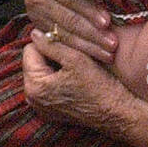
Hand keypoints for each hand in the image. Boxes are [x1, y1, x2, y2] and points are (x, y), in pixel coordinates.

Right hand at [22, 0, 116, 63]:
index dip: (88, 9)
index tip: (108, 21)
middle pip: (66, 18)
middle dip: (92, 34)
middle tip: (113, 45)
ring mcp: (32, 9)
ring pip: (61, 33)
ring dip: (87, 46)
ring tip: (109, 54)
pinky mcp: (36, 21)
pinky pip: (57, 40)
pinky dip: (77, 48)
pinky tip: (95, 54)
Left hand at [22, 29, 147, 146]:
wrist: (117, 114)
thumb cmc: (99, 86)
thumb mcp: (75, 58)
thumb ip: (51, 44)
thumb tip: (35, 32)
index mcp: (34, 86)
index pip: (30, 50)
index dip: (48, 42)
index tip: (68, 45)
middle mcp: (32, 99)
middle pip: (34, 62)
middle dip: (50, 55)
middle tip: (73, 55)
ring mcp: (41, 106)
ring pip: (42, 72)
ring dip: (55, 65)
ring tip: (75, 67)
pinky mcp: (50, 110)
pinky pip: (48, 86)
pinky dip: (58, 78)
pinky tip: (75, 79)